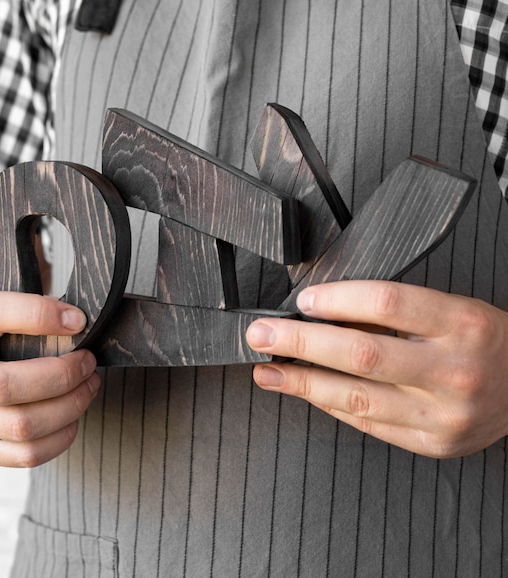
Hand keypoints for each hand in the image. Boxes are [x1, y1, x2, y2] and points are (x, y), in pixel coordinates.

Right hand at [0, 291, 99, 466]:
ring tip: (88, 386)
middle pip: (5, 385)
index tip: (77, 321)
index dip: (37, 315)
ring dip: (69, 406)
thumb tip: (76, 321)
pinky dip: (61, 436)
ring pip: (21, 426)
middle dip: (62, 375)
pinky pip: (27, 455)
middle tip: (87, 362)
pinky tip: (72, 416)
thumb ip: (27, 309)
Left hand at [246, 281, 507, 457]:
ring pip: (356, 397)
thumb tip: (323, 311)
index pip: (388, 303)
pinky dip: (329, 404)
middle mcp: (454, 370)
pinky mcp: (432, 443)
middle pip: (362, 353)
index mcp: (462, 324)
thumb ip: (395, 311)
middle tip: (261, 335)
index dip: (338, 300)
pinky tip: (303, 391)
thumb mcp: (451, 310)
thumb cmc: (481, 341)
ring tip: (267, 371)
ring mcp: (443, 413)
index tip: (302, 301)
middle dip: (300, 343)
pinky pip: (367, 422)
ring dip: (301, 382)